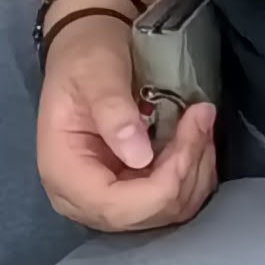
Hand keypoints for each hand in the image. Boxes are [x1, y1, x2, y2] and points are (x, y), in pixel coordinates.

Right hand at [35, 14, 218, 233]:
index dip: (162, 186)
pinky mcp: (132, 192)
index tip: (190, 137)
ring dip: (196, 170)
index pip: (116, 207)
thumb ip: (112, 111)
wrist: (87, 50)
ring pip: (168, 211)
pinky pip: (173, 199)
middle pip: (146, 214)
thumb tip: (139, 156)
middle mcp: (82, 199)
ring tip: (201, 122)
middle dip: (185, 172)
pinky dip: (195, 172)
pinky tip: (197, 139)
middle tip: (201, 118)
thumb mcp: (95, 73)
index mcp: (62, 173)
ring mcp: (109, 199)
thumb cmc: (86, 57)